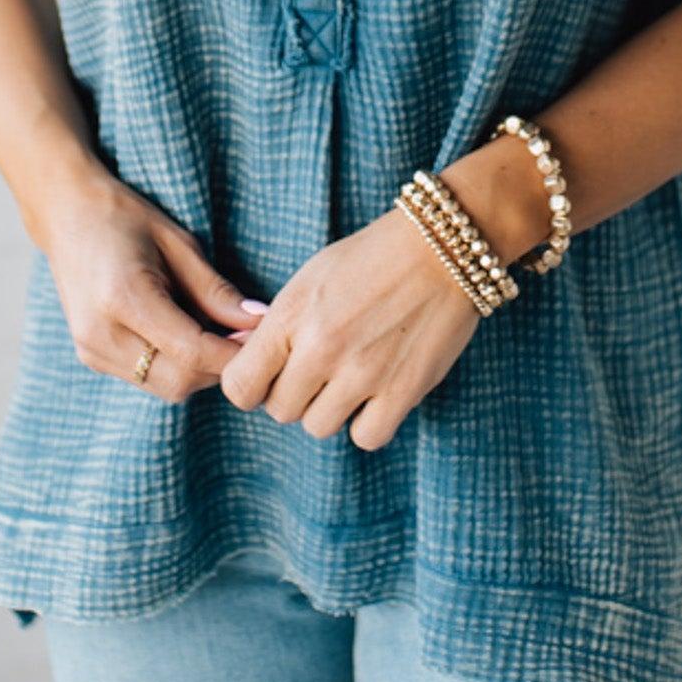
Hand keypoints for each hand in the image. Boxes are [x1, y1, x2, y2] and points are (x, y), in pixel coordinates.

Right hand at [40, 172, 267, 402]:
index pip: (192, 352)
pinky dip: (175, 366)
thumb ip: (216, 290)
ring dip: (199, 370)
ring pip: (165, 387)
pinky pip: (146, 378)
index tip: (263, 338)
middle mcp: (101, 334)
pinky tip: (187, 334)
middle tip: (246, 337)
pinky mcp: (91, 357)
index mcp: (123, 299)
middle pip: (180, 381)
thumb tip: (259, 321)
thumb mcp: (178, 243)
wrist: (66, 214)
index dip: (234, 353)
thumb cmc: (125, 218)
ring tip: (218, 332)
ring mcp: (91, 350)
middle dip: (220, 367)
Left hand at [218, 206, 483, 449]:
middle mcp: (322, 348)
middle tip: (318, 368)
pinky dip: (368, 421)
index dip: (251, 385)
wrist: (441, 245)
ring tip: (350, 375)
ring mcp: (363, 373)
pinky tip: (376, 393)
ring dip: (330, 407)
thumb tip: (250, 363)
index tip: (269, 374)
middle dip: (294, 392)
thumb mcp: (311, 277)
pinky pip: (365, 436)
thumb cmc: (371, 256)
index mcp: (292, 314)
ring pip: (319, 426)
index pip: (239, 386)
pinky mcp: (402, 391)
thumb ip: (279, 325)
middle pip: (280, 410)